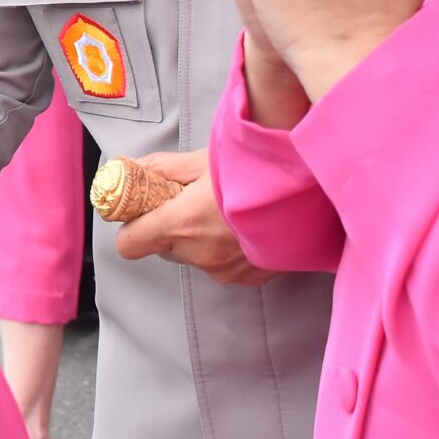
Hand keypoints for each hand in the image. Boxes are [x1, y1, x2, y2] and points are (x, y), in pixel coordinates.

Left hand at [111, 150, 274, 286]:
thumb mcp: (203, 160)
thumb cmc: (255, 169)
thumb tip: (132, 169)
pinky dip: (224, 248)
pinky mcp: (246, 278)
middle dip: (170, 227)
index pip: (129, 244)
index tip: (143, 211)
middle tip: (191, 201)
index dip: (132, 226)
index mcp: (181, 224)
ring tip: (223, 211)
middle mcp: (199, 254)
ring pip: (193, 256)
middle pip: (163, 248)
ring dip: (199, 238)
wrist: (310, 190)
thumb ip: (162, 168)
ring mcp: (224, 270)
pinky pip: (221, 265)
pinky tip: (241, 226)